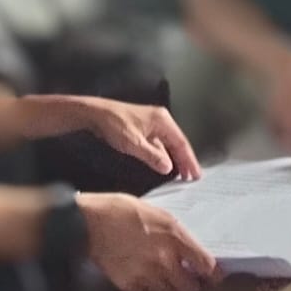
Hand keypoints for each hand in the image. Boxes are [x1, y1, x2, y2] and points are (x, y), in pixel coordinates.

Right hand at [80, 193, 220, 290]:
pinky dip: (154, 289)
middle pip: (190, 286)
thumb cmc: (121, 210)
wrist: (89, 223)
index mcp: (173, 235)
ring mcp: (146, 273)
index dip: (214, 272)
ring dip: (174, 287)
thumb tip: (191, 246)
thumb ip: (176, 231)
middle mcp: (163, 258)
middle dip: (194, 283)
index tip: (215, 273)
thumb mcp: (157, 211)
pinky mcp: (130, 284)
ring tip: (172, 277)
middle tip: (194, 278)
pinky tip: (152, 277)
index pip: (205, 264)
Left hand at [84, 99, 202, 180]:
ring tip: (181, 174)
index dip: (189, 159)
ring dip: (174, 159)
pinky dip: (163, 155)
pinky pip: (158, 144)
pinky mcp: (143, 130)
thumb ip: (153, 156)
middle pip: (177, 143)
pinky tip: (164, 165)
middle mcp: (159, 120)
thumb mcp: (134, 144)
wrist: (96, 114)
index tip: (195, 173)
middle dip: (185, 160)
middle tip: (191, 176)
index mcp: (162, 120)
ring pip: (168, 144)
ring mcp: (151, 125)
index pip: (181, 142)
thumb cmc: (114, 123)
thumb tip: (168, 167)